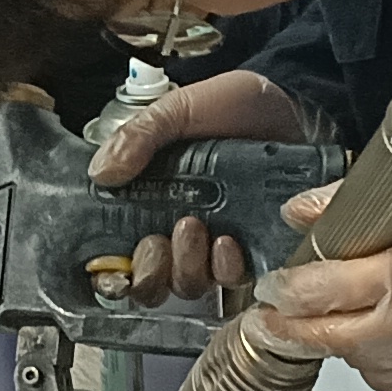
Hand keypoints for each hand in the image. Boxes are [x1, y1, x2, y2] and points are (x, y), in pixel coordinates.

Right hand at [92, 71, 302, 307]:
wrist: (290, 105)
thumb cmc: (231, 107)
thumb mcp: (177, 111)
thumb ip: (138, 137)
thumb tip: (101, 173)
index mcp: (150, 202)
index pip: (119, 258)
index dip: (111, 275)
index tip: (114, 268)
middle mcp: (178, 231)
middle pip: (151, 284)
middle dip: (149, 271)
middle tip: (158, 239)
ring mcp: (214, 243)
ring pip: (188, 285)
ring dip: (185, 266)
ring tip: (194, 226)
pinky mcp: (251, 249)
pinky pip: (231, 279)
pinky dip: (224, 266)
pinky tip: (227, 240)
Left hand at [257, 170, 391, 390]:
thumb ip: (358, 204)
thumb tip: (302, 212)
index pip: (327, 292)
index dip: (290, 292)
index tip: (274, 287)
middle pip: (331, 339)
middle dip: (295, 328)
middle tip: (272, 317)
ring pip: (358, 362)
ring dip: (339, 341)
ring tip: (341, 312)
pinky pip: (390, 376)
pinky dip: (376, 356)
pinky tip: (386, 330)